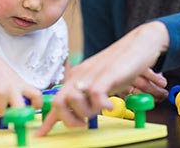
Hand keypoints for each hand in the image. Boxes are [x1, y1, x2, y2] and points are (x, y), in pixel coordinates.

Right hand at [0, 54, 42, 116]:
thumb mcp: (15, 80)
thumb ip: (20, 92)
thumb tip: (23, 108)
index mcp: (22, 84)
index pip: (36, 95)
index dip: (37, 104)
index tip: (34, 108)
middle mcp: (13, 89)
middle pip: (20, 109)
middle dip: (16, 115)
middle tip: (12, 112)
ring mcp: (2, 92)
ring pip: (2, 112)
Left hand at [35, 21, 168, 135]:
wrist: (139, 43)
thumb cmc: (121, 64)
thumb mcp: (100, 82)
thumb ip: (88, 96)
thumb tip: (79, 113)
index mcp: (75, 78)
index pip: (56, 101)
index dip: (47, 121)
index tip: (41, 135)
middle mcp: (79, 76)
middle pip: (58, 103)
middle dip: (69, 120)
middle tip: (84, 123)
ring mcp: (92, 74)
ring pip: (73, 100)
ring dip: (86, 113)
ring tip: (100, 109)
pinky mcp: (107, 74)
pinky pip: (95, 94)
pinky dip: (102, 106)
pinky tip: (111, 105)